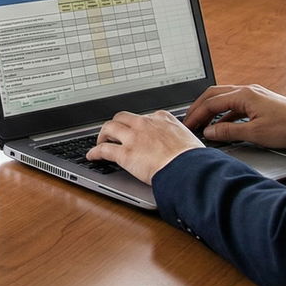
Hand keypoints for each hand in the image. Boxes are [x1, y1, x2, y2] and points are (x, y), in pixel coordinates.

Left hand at [85, 110, 203, 183]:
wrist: (190, 168)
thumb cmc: (194, 159)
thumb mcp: (189, 139)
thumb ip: (179, 138)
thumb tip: (183, 146)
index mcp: (162, 118)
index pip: (144, 116)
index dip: (137, 124)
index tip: (135, 129)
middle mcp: (145, 124)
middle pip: (122, 117)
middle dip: (116, 124)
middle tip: (113, 133)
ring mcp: (133, 138)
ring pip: (109, 128)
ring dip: (103, 134)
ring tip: (101, 141)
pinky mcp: (125, 154)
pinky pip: (104, 150)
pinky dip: (95, 152)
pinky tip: (92, 156)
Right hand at [182, 84, 285, 148]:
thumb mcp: (255, 133)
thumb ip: (228, 132)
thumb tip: (210, 131)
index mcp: (244, 95)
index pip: (212, 102)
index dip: (197, 114)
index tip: (188, 125)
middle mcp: (248, 91)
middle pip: (214, 94)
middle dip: (199, 107)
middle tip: (189, 121)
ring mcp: (254, 95)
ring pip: (224, 98)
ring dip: (211, 110)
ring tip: (202, 123)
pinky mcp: (259, 102)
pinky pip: (235, 104)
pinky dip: (224, 114)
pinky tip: (221, 126)